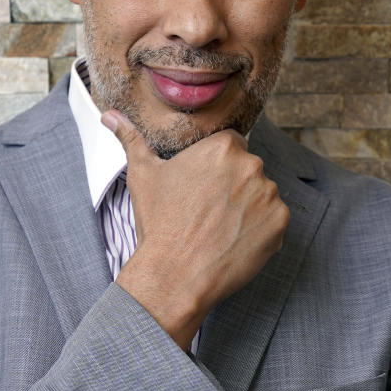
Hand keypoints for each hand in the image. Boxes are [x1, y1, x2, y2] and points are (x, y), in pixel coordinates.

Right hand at [102, 110, 289, 350]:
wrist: (174, 275)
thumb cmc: (158, 223)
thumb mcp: (142, 175)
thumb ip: (131, 138)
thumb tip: (110, 115)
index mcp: (223, 147)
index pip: (231, 145)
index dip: (217, 166)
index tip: (204, 186)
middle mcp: (252, 165)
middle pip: (248, 169)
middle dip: (233, 186)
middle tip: (208, 211)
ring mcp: (269, 194)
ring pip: (261, 195)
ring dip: (248, 208)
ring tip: (219, 228)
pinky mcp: (280, 223)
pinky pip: (274, 220)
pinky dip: (260, 230)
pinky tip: (233, 241)